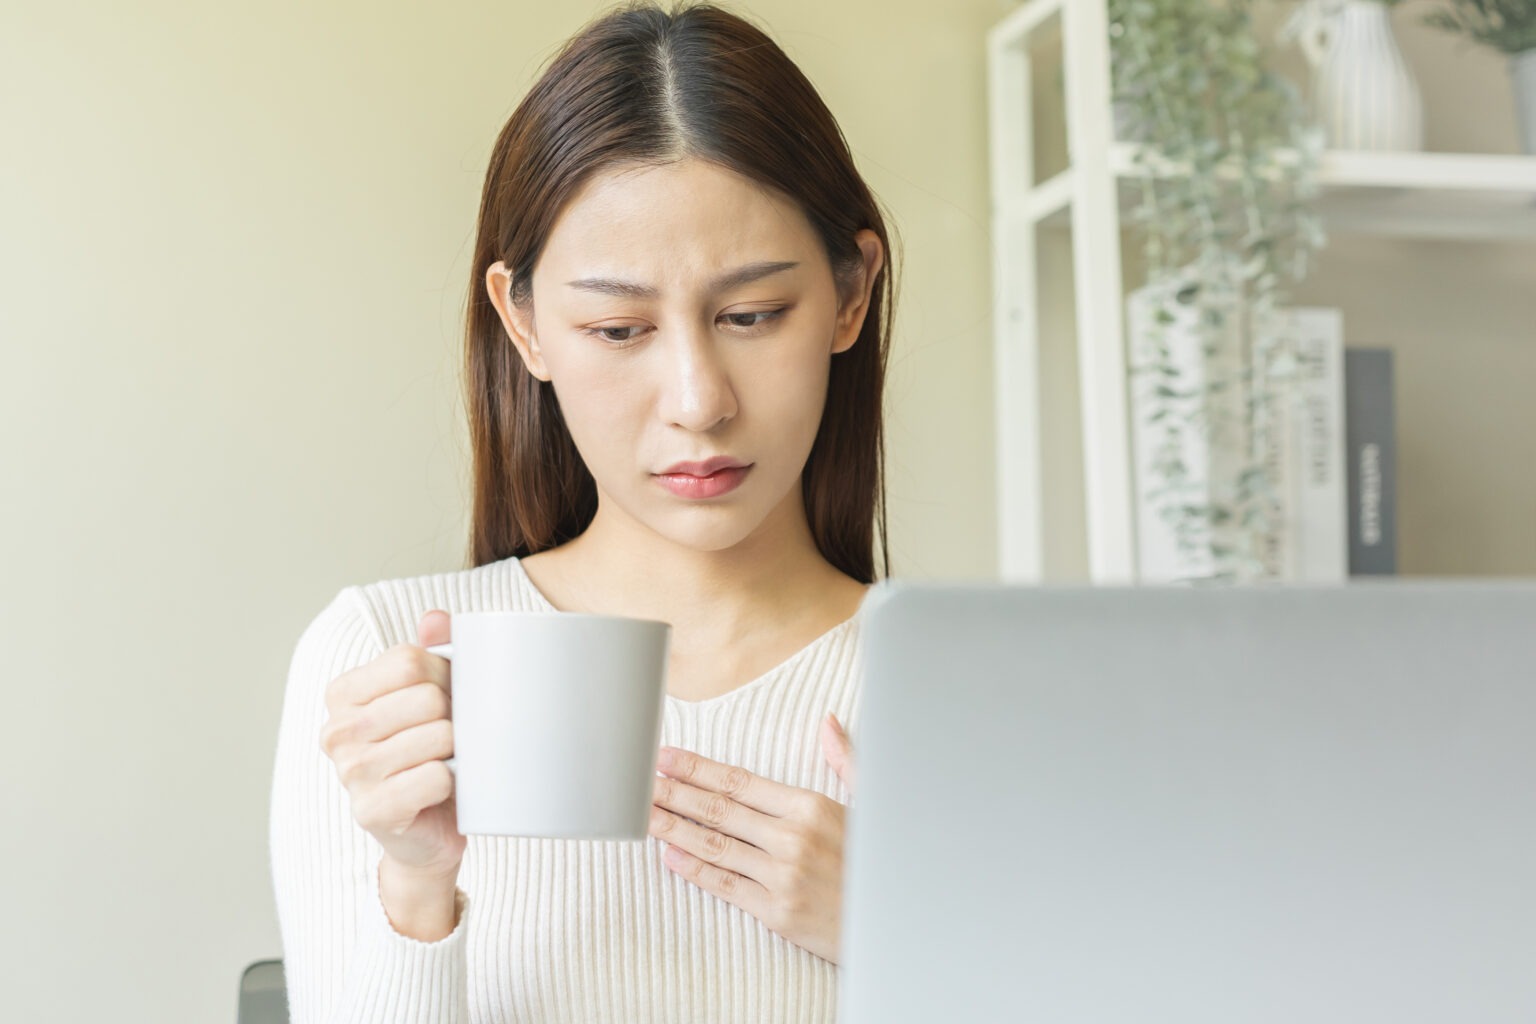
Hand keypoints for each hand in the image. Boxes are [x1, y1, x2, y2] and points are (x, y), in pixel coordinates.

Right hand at [319, 610, 464, 881]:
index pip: (410, 659)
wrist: (432, 826)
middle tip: (453, 736)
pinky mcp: (372, 811)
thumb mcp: (431, 693)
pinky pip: (436, 777)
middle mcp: (337, 731)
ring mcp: (350, 773)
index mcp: (344, 692)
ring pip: (439, 736)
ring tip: (448, 761)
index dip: (446, 674)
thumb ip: (433, 648)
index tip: (448, 695)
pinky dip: (454, 781)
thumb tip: (435, 619)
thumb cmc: (430, 751)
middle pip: (427, 697)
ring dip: (459, 750)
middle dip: (456, 715)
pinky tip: (445, 788)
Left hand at [648, 712, 856, 963]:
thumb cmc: (877, 861)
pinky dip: (694, 870)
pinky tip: (669, 856)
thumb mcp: (870, 801)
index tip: (667, 758)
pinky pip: (725, 885)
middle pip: (718, 809)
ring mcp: (781, 875)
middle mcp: (791, 837)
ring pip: (714, 844)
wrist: (897, 921)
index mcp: (810, 805)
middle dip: (673, 793)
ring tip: (643, 815)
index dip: (697, 768)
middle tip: (639, 782)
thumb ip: (844, 760)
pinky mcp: (776, 911)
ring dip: (673, 827)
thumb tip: (827, 722)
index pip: (739, 781)